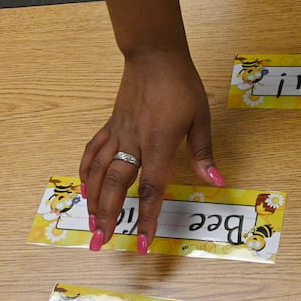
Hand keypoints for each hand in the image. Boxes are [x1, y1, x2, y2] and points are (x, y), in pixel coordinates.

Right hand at [79, 50, 223, 253]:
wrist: (155, 56)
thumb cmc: (182, 86)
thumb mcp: (201, 118)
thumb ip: (203, 153)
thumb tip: (217, 181)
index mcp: (158, 144)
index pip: (151, 190)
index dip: (147, 219)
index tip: (141, 245)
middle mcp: (134, 143)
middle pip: (116, 186)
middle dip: (108, 217)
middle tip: (100, 243)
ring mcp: (119, 134)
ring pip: (99, 172)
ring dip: (93, 201)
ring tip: (91, 224)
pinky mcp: (111, 125)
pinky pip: (93, 152)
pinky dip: (86, 171)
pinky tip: (84, 188)